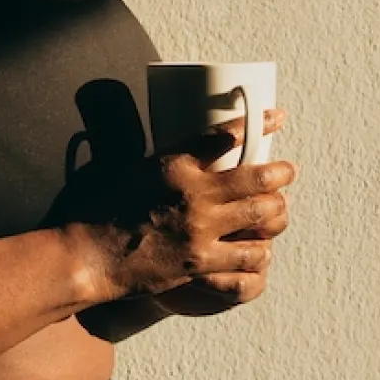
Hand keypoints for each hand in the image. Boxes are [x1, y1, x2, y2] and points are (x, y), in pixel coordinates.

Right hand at [69, 112, 294, 308]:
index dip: (260, 123)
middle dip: (282, 172)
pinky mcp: (202, 262)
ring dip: (277, 210)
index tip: (279, 117)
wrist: (91, 255)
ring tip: (279, 208)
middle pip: (258, 176)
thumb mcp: (138, 170)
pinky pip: (249, 255)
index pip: (227, 135)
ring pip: (262, 214)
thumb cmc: (105, 211)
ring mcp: (201, 229)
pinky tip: (260, 248)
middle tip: (288, 170)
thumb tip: (200, 153)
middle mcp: (193, 194)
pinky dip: (260, 250)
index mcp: (175, 164)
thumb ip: (173, 163)